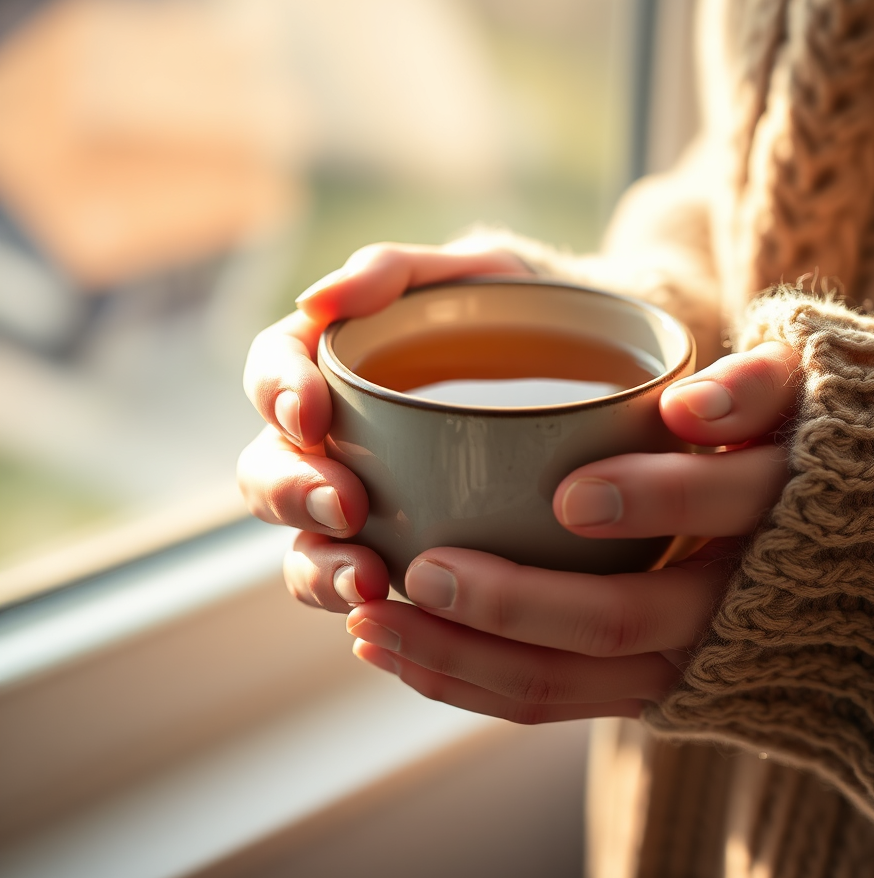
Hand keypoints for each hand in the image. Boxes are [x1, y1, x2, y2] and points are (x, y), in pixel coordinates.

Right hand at [237, 239, 530, 597]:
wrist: (599, 374)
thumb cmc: (523, 312)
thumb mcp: (474, 271)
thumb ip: (395, 271)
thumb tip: (314, 301)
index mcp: (333, 362)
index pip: (274, 371)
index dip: (277, 394)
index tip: (313, 416)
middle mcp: (334, 438)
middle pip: (270, 467)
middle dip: (292, 490)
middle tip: (343, 507)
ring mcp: (361, 499)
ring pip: (302, 541)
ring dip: (318, 564)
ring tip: (368, 578)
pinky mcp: (401, 548)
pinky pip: (355, 582)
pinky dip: (358, 600)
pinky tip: (391, 606)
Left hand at [340, 341, 799, 722]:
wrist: (825, 561)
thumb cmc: (788, 460)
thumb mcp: (801, 407)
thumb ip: (759, 387)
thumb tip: (690, 405)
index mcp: (769, 524)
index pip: (716, 512)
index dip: (651, 501)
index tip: (568, 493)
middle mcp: (724, 613)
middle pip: (616, 622)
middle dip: (510, 604)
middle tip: (419, 571)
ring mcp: (676, 664)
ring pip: (562, 681)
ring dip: (459, 661)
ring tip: (369, 626)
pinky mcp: (635, 688)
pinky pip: (547, 701)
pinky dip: (468, 684)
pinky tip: (402, 653)